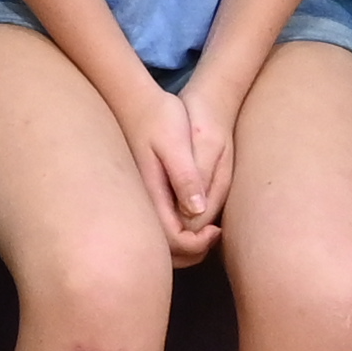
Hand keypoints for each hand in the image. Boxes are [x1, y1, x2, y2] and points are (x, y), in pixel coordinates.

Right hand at [127, 77, 235, 267]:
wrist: (134, 99)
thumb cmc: (160, 117)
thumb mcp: (176, 143)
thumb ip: (185, 177)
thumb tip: (196, 211)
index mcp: (151, 192)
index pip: (174, 240)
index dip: (198, 244)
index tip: (217, 230)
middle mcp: (142, 201)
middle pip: (165, 249)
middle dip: (193, 250)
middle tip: (215, 233)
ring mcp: (141, 197)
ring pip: (161, 240)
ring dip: (186, 243)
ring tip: (208, 228)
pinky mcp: (144, 191)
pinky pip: (159, 225)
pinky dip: (178, 231)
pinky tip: (194, 214)